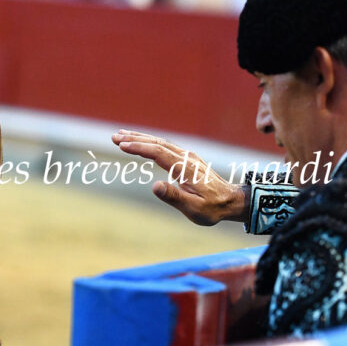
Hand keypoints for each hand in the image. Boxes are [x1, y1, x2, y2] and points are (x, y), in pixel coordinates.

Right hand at [111, 129, 248, 225]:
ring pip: (161, 142)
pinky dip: (151, 142)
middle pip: (157, 143)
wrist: (232, 200)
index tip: (121, 145)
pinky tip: (143, 143)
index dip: (139, 148)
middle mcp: (186, 157)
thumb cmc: (212, 208)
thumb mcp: (194, 209)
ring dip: (141, 138)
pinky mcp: (188, 158)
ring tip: (122, 136)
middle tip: (114, 137)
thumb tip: (154, 185)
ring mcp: (188, 156)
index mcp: (185, 168)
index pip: (158, 153)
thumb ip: (174, 197)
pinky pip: (166, 146)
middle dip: (135, 139)